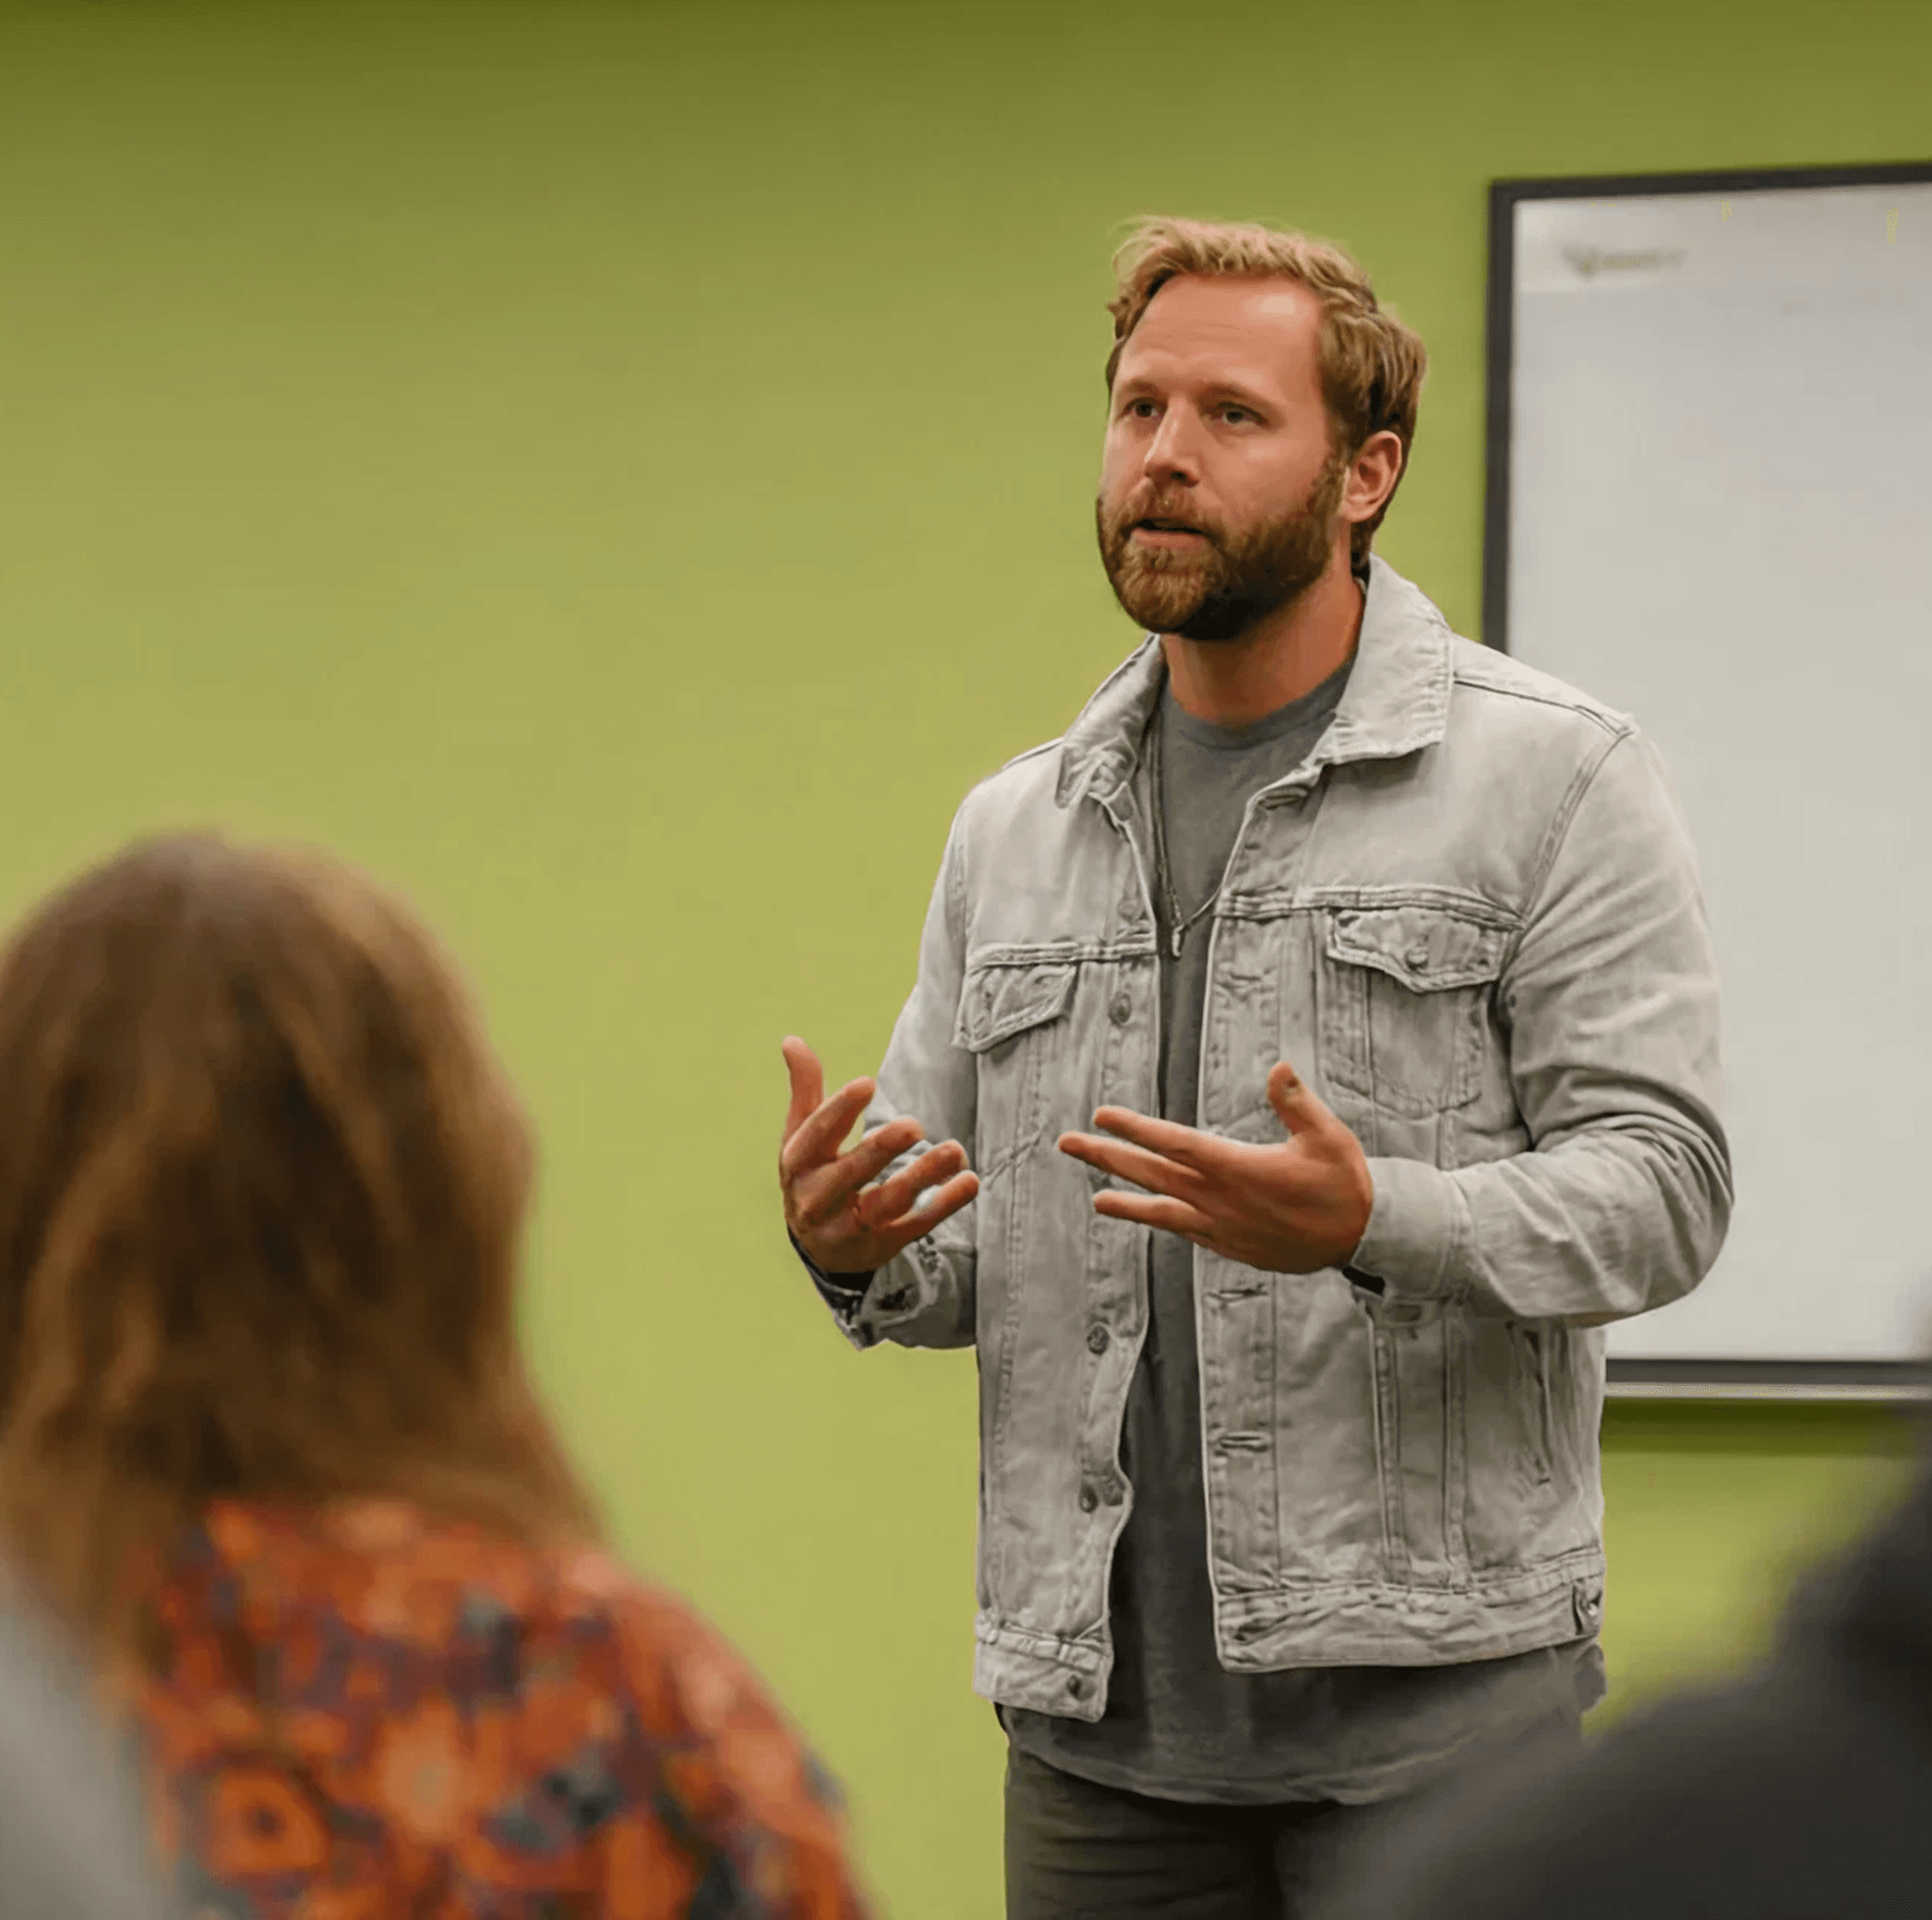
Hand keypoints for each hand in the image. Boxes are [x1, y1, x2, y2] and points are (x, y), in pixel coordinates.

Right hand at [780, 1037, 978, 1275]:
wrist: (820, 1247)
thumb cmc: (813, 1174)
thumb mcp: (801, 1136)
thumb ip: (804, 1089)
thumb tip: (791, 1039)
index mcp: (799, 1163)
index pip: (816, 1135)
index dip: (839, 1110)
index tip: (866, 1084)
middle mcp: (819, 1199)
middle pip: (850, 1174)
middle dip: (881, 1150)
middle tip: (914, 1125)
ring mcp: (852, 1226)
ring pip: (888, 1203)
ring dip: (922, 1176)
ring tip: (954, 1150)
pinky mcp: (884, 1244)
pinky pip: (916, 1227)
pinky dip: (944, 1205)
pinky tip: (969, 1181)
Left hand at [1056, 1060, 1372, 1273]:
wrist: (1363, 1239)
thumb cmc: (1345, 1183)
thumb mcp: (1327, 1136)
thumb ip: (1296, 1103)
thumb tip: (1278, 1068)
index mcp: (1239, 1168)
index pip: (1175, 1144)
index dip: (1135, 1129)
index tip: (1103, 1115)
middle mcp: (1222, 1200)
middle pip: (1153, 1175)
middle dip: (1108, 1156)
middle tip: (1069, 1143)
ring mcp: (1223, 1228)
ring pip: (1162, 1210)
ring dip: (1125, 1200)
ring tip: (1095, 1195)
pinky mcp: (1231, 1246)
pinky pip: (1185, 1232)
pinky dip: (1160, 1223)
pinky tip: (1146, 1217)